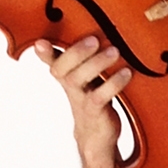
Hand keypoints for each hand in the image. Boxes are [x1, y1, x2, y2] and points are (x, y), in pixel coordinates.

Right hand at [33, 35, 133, 167]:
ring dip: (96, 64)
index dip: (46, 53)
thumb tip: (96, 30)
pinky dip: (113, 83)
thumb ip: (86, 58)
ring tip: (115, 51)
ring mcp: (81, 100)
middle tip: (94, 39)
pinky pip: (99, 97)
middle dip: (75, 52)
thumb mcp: (88, 77)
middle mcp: (72, 86)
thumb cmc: (93, 98)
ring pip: (78, 80)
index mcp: (69, 75)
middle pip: (62, 69)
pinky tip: (127, 73)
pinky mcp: (95, 112)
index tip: (40, 42)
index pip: (54, 61)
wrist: (96, 136)